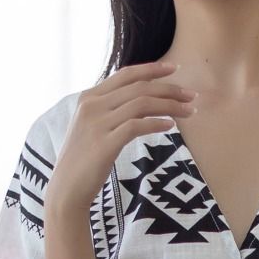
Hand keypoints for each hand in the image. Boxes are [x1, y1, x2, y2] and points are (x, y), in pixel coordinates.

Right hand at [45, 59, 196, 217]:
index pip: (126, 75)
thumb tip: (139, 101)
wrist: (67, 189)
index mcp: (89, 97)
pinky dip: (157, 123)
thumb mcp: (92, 127)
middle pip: (139, 87)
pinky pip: (137, 126)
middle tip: (191, 95)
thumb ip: (109, 111)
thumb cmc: (84, 161)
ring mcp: (97, 124)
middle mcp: (92, 106)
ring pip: (141, 104)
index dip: (152, 69)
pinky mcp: (104, 144)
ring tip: (189, 112)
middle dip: (169, 88)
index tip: (175, 68)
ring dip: (170, 105)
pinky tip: (170, 126)